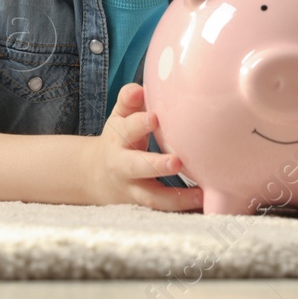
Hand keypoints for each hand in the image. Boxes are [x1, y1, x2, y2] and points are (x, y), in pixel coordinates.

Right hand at [83, 84, 204, 210]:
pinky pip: (162, 209)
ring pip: (150, 196)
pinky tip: (202, 203)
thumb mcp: (119, 117)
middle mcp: (122, 164)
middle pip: (135, 166)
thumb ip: (129, 101)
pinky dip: (181, 208)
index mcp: (118, 137)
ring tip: (199, 193)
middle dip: (155, 165)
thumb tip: (140, 88)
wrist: (95, 176)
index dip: (138, 123)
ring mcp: (132, 188)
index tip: (155, 117)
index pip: (126, 128)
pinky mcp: (143, 204)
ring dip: (175, 197)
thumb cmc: (119, 138)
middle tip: (177, 162)